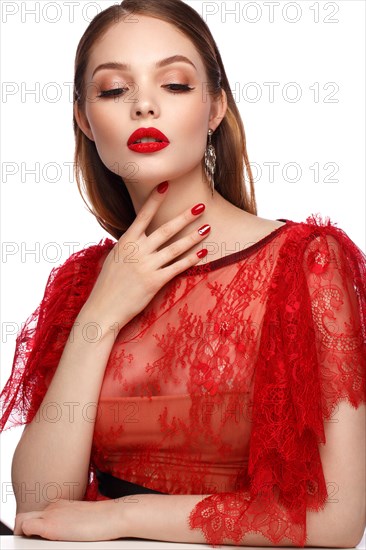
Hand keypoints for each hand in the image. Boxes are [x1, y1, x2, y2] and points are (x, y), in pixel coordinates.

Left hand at [13, 499, 123, 540]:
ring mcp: (51, 514)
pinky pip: (26, 527)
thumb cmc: (103, 519)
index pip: (38, 514)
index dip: (35, 525)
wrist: (113, 515)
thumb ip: (69, 521)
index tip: (39, 536)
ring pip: (23, 521)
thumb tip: (67, 532)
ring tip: (39, 543)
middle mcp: (53, 506)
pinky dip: (26, 535)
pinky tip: (40, 544)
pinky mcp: (51, 525)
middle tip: (35, 542)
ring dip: (26, 532)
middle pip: (27, 516)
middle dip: (27, 529)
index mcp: (60, 504)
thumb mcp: (82, 518)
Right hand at [82, 181, 209, 330]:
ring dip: (193, 237)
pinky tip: (203, 253)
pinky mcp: (154, 282)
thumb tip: (138, 236)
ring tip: (207, 228)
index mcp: (126, 242)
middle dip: (185, 217)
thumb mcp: (114, 258)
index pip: (143, 215)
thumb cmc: (107, 285)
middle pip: (165, 229)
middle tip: (200, 205)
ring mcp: (146, 266)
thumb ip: (128, 245)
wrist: (103, 309)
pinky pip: (177, 267)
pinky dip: (191, 260)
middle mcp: (137, 251)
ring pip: (175, 248)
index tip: (166, 184)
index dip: (155, 200)